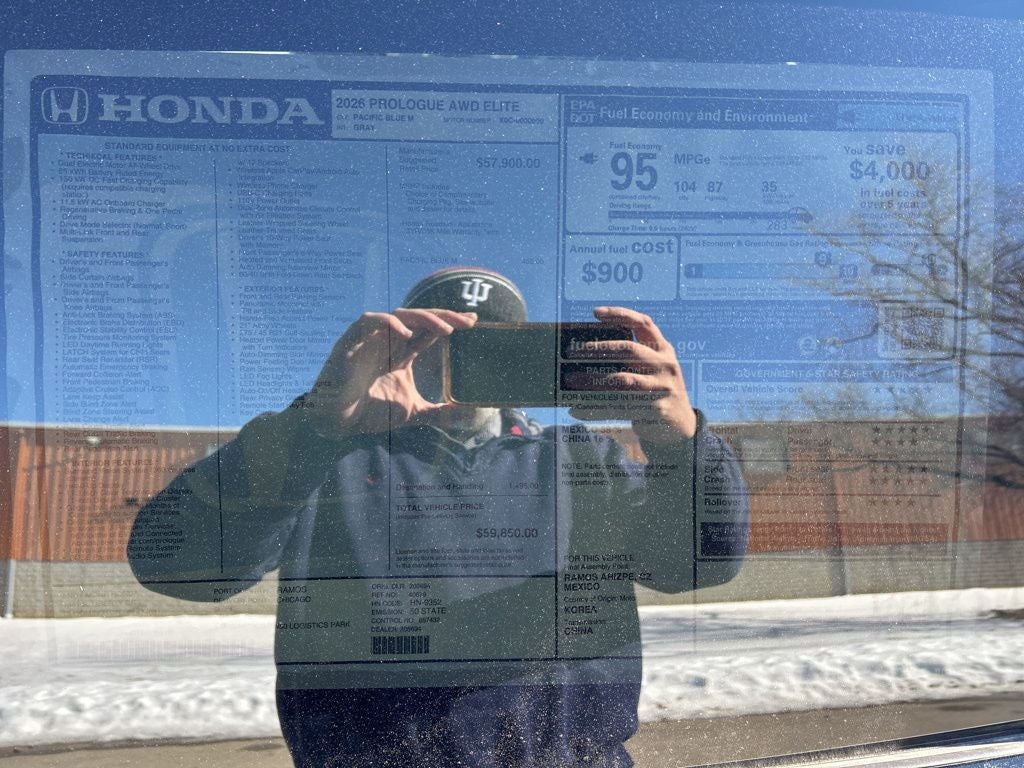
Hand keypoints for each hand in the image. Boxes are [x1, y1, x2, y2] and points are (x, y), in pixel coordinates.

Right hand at [304, 308, 476, 435]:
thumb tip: (469, 417)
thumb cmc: (370, 413)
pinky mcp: (352, 341)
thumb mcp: (414, 413)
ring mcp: (370, 339)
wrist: (338, 422)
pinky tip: (407, 334)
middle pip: (420, 318)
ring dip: (423, 318)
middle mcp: (388, 341)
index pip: (429, 330)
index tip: (474, 322)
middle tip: (468, 321)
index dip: (450, 322)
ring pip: (399, 315)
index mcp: (401, 352)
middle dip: (444, 316)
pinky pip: (369, 321)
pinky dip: (388, 323)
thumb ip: (440, 414)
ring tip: (445, 328)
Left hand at [568, 306, 696, 443]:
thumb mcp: (652, 369)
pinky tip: (576, 409)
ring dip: (592, 380)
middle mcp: (664, 364)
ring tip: (570, 380)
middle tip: (572, 351)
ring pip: (622, 380)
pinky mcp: (656, 408)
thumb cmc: (654, 390)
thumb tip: (585, 355)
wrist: (681, 425)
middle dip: (598, 348)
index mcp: (663, 349)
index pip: (643, 323)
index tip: (596, 313)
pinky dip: (596, 408)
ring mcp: (662, 386)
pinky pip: (620, 407)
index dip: (620, 314)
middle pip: (629, 350)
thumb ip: (632, 358)